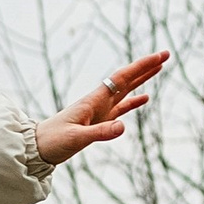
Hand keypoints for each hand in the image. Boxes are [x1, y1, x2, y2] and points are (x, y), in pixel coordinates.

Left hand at [33, 51, 167, 166]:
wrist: (37, 148)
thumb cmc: (54, 141)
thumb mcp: (77, 138)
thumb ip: (100, 133)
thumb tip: (124, 126)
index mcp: (94, 100)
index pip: (122, 78)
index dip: (141, 67)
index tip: (159, 57)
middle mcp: (99, 102)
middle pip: (127, 79)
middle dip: (146, 67)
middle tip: (166, 55)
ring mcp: (99, 111)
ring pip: (126, 90)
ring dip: (143, 79)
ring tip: (159, 68)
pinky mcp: (98, 122)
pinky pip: (121, 108)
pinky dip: (134, 102)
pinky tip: (145, 98)